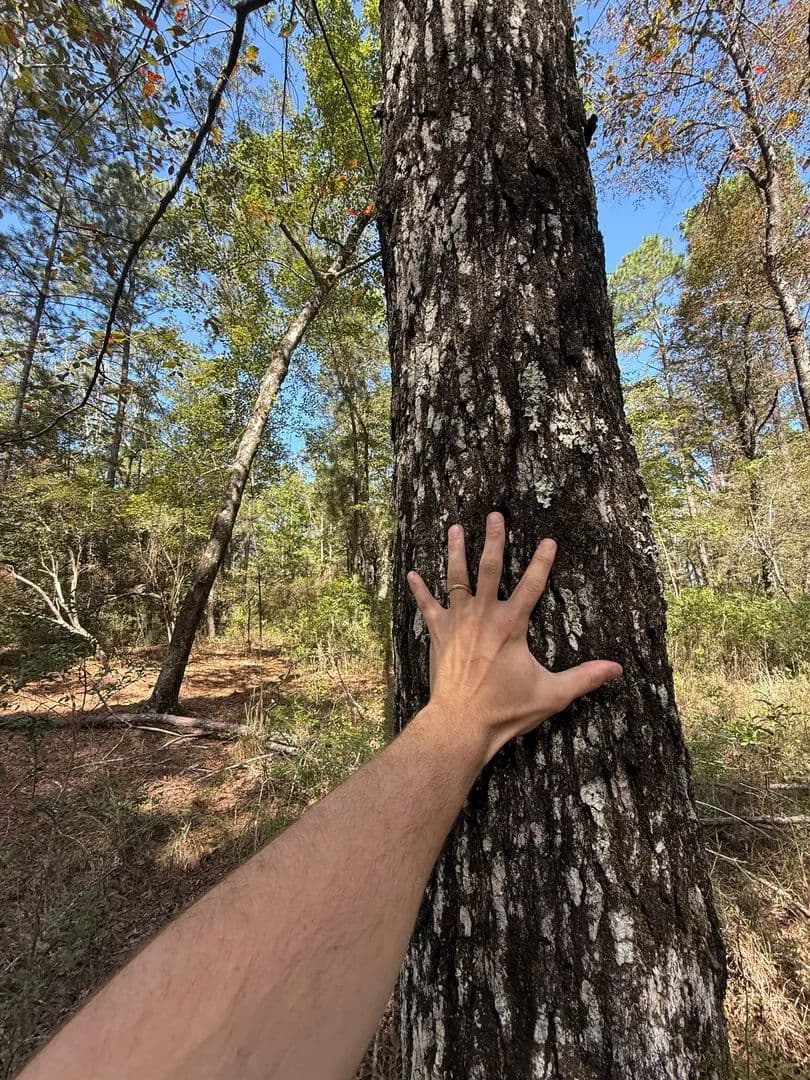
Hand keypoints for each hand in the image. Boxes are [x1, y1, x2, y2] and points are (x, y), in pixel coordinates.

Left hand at [407, 512, 621, 762]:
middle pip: (489, 568)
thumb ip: (585, 678)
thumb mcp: (552, 694)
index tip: (549, 540)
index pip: (532, 585)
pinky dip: (419, 590)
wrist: (461, 723)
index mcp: (511, 625)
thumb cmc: (506, 709)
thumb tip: (617, 669)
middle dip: (494, 539)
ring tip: (455, 527)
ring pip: (455, 578)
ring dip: (455, 551)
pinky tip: (411, 574)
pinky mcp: (438, 634)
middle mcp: (483, 615)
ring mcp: (458, 622)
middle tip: (495, 514)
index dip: (543, 561)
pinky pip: (426, 606)